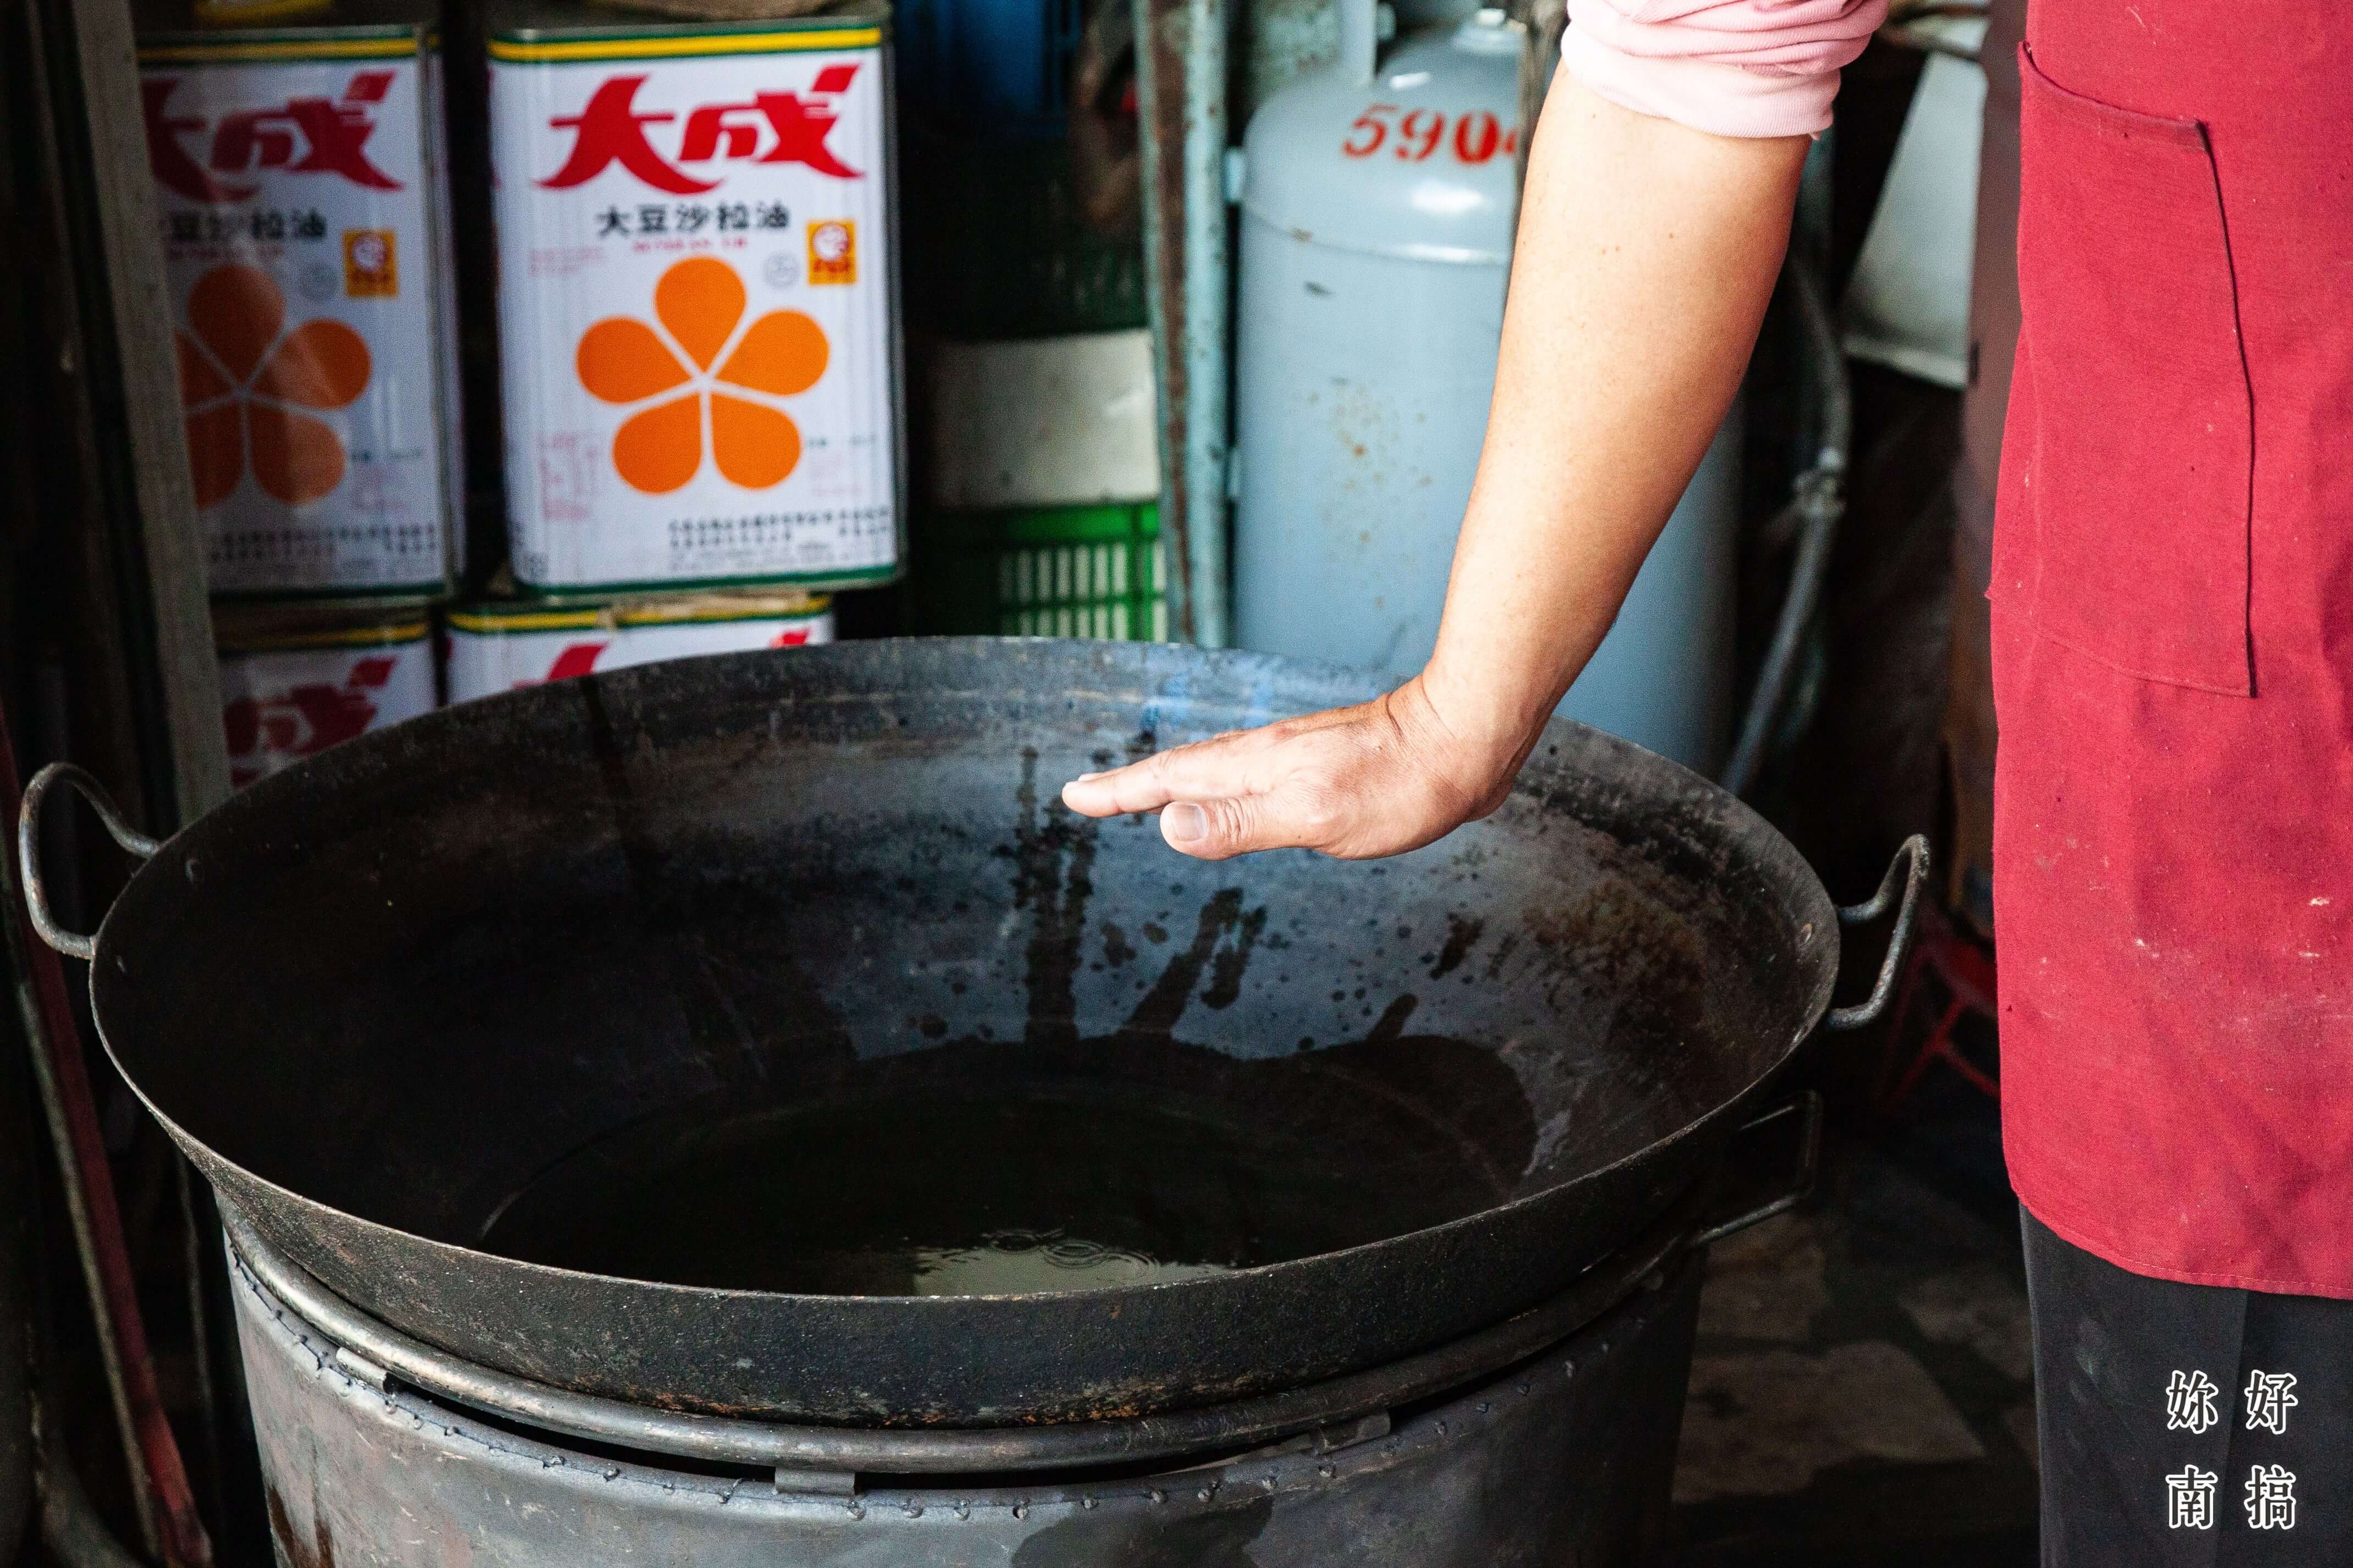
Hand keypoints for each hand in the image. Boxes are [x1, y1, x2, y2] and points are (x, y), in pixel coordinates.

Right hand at [1058, 677, 1525, 860]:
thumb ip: (1242, 823)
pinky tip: (1237, 792)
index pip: (1171, 779)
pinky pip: (1251, 771)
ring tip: (1146, 794)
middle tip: (1089, 796)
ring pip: (1217, 766)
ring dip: (1174, 780)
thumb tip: (1167, 825)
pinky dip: (1221, 781)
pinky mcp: (1324, 761)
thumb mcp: (1317, 816)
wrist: (1468, 738)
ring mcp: (1296, 754)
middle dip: (1132, 785)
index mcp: (1256, 767)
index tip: (1074, 797)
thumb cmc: (1401, 785)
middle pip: (1183, 767)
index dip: (1121, 793)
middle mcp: (1268, 753)